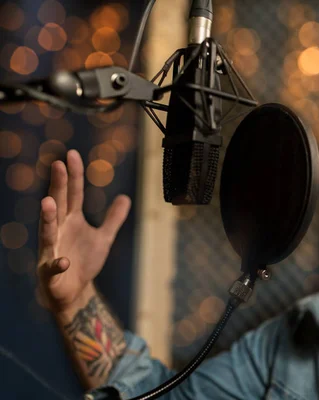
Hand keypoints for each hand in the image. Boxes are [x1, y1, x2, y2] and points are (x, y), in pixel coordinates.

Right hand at [37, 150, 130, 313]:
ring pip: (47, 232)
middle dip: (58, 186)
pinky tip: (64, 261)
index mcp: (71, 220)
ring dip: (47, 217)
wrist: (74, 292)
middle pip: (59, 205)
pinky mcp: (50, 272)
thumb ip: (113, 219)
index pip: (73, 194)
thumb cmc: (84, 262)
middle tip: (57, 165)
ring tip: (48, 202)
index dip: (74, 175)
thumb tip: (126, 198)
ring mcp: (52, 251)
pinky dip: (57, 264)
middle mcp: (59, 231)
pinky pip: (53, 267)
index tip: (71, 154)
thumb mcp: (104, 238)